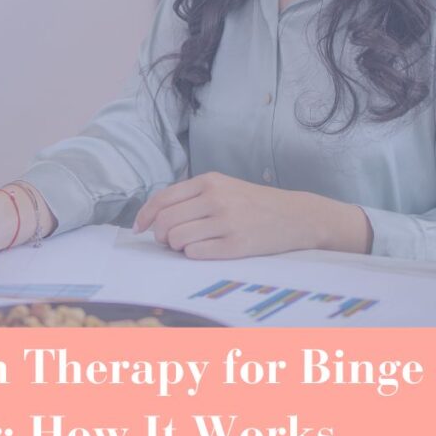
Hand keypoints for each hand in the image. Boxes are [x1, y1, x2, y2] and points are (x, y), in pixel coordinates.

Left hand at [132, 172, 372, 258]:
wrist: (295, 215)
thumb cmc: (254, 203)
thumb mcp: (225, 187)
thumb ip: (193, 196)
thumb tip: (156, 216)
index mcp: (210, 181)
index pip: (163, 198)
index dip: (146, 216)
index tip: (140, 228)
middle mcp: (216, 199)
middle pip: (166, 221)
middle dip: (160, 235)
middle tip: (168, 241)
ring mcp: (227, 222)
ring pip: (178, 239)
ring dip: (176, 246)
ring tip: (189, 245)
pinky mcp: (236, 245)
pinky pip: (196, 253)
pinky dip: (192, 254)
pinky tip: (204, 250)